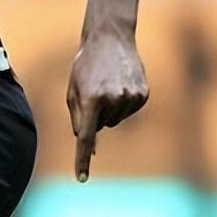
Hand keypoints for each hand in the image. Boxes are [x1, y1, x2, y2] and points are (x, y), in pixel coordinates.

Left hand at [67, 32, 148, 181]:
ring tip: (108, 83)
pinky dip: (124, 103)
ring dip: (110, 108)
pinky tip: (121, 83)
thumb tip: (89, 147)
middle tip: (94, 89)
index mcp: (91, 99)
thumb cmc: (85, 66)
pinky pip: (129, 111)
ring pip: (116, 120)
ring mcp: (130, 98)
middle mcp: (112, 100)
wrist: (110, 38)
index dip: (82, 159)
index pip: (86, 137)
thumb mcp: (73, 90)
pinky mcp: (143, 95)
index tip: (81, 178)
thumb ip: (78, 119)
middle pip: (102, 126)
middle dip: (96, 114)